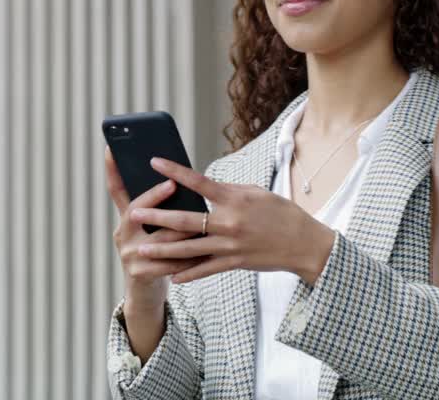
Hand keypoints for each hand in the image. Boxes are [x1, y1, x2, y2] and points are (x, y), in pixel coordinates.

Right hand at [104, 146, 202, 306]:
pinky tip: (205, 250)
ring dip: (181, 229)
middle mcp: (122, 233)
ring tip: (200, 217)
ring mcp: (128, 253)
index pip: (117, 190)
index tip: (111, 148)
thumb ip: (161, 210)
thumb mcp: (151, 230)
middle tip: (171, 184)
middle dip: (154, 196)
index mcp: (126, 218)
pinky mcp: (139, 272)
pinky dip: (189, 256)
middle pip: (136, 210)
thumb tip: (179, 181)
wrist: (145, 294)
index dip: (112, 170)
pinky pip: (168, 262)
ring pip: (159, 237)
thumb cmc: (157, 254)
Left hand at [129, 157, 336, 284]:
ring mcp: (231, 245)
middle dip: (157, 217)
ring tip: (141, 250)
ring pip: (189, 249)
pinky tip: (172, 276)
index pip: (198, 182)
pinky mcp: (235, 262)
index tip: (153, 162)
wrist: (305, 243)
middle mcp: (229, 222)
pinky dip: (189, 273)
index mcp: (234, 198)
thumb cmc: (280, 212)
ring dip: (163, 250)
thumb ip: (227, 191)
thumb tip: (203, 187)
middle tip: (133, 214)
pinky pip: (207, 269)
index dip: (174, 171)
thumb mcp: (255, 193)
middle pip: (185, 220)